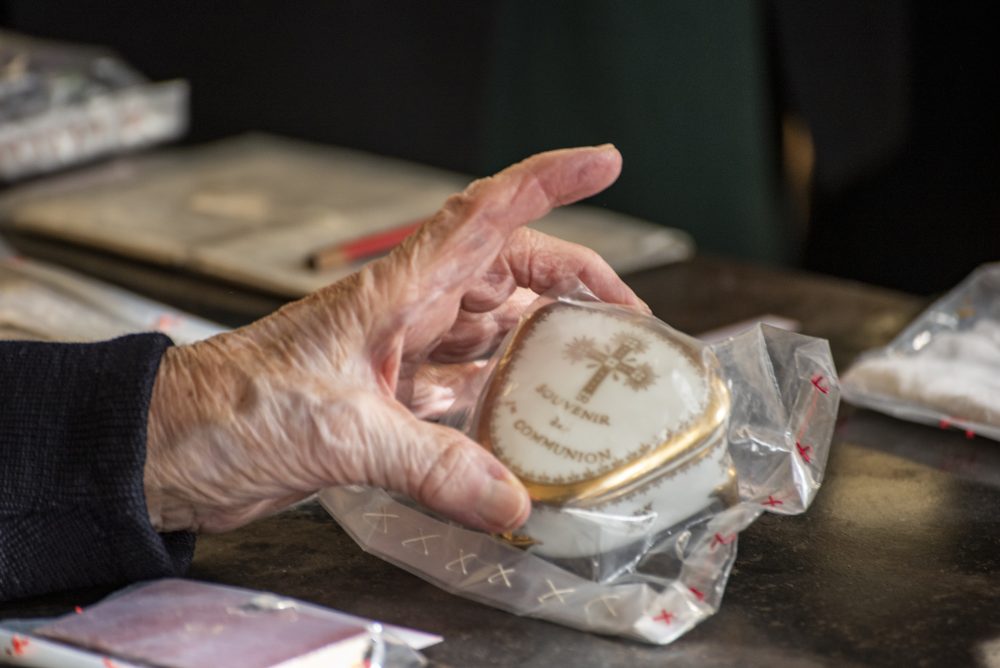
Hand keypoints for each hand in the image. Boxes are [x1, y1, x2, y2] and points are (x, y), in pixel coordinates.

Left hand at [145, 145, 644, 533]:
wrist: (172, 448)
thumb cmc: (231, 409)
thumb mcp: (338, 431)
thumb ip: (430, 464)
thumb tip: (511, 500)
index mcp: (394, 293)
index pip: (484, 216)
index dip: (548, 181)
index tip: (603, 161)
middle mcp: (404, 315)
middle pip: (505, 276)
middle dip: (570, 282)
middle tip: (627, 317)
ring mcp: (398, 359)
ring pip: (488, 334)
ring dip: (540, 343)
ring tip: (593, 368)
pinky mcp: (387, 403)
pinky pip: (462, 392)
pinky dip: (498, 404)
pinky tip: (527, 425)